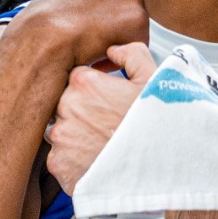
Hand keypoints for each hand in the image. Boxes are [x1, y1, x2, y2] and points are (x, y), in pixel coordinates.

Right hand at [15, 0, 148, 68]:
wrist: (45, 36)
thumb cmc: (43, 19)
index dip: (103, 5)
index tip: (91, 18)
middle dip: (115, 16)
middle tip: (95, 35)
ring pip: (134, 19)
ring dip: (121, 33)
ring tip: (95, 45)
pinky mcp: (138, 19)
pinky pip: (138, 40)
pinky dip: (123, 51)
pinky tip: (101, 54)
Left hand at [46, 42, 150, 192]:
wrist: (158, 169)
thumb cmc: (158, 123)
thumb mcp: (155, 80)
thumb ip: (132, 55)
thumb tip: (113, 50)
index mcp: (84, 82)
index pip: (78, 79)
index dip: (96, 90)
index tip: (109, 103)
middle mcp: (65, 107)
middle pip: (66, 104)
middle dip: (84, 112)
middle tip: (110, 125)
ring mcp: (61, 137)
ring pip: (62, 131)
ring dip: (77, 136)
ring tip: (104, 145)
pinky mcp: (59, 164)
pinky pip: (60, 158)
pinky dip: (75, 161)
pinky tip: (97, 162)